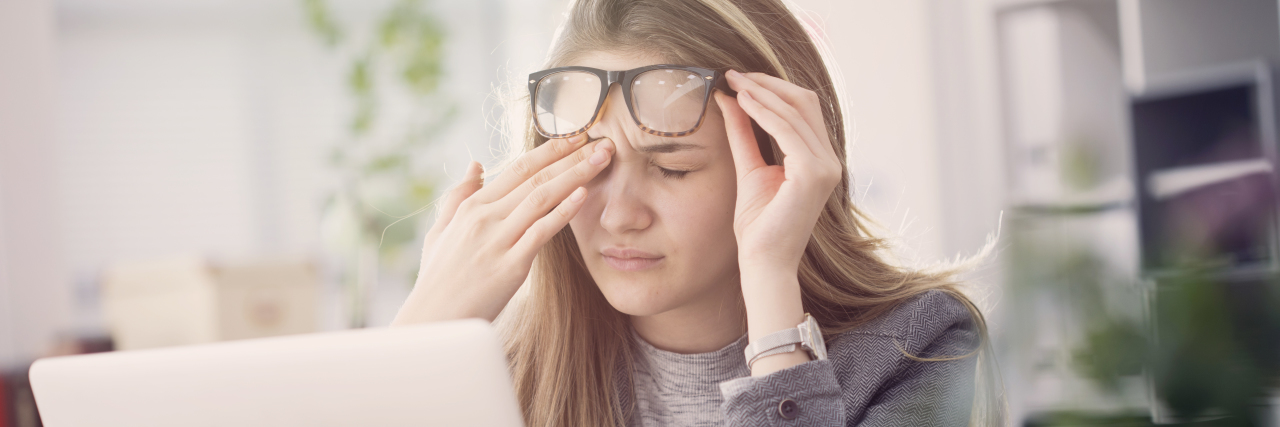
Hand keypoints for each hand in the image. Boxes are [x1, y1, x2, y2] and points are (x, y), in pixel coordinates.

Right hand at [392, 134, 615, 324]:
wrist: (433, 320)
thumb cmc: (438, 280)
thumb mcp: (441, 231)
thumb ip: (459, 196)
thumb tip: (476, 164)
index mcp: (472, 207)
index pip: (518, 168)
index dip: (550, 150)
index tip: (575, 137)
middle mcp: (484, 218)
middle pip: (535, 177)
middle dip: (571, 156)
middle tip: (602, 141)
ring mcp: (497, 241)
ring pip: (542, 197)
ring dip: (576, 175)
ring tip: (602, 159)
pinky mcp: (510, 267)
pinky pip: (541, 232)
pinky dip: (563, 212)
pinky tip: (583, 195)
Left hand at [716, 70, 841, 273]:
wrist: (763, 262)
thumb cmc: (759, 226)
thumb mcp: (749, 168)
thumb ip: (743, 134)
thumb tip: (730, 99)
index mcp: (819, 160)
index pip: (802, 109)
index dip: (772, 88)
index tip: (740, 78)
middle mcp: (829, 161)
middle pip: (804, 102)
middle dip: (768, 84)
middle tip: (734, 73)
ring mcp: (826, 167)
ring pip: (796, 111)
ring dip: (763, 93)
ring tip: (734, 82)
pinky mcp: (813, 174)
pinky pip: (788, 131)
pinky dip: (764, 112)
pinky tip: (742, 102)